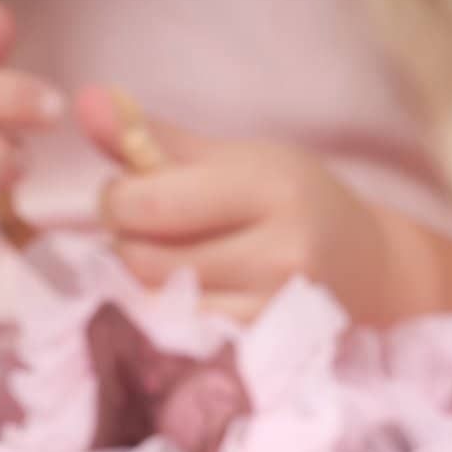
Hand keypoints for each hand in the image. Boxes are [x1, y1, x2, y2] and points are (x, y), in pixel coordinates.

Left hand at [79, 87, 404, 324]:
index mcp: (269, 186)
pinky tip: (188, 298)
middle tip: (149, 233)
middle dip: (128, 243)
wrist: (367, 268)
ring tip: (171, 263)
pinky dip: (169, 316)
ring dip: (144, 285)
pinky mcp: (268, 348)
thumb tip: (84, 103)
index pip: (147, 203)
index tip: (129, 195)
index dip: (115, 200)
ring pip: (158, 304)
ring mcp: (276, 309)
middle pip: (144, 260)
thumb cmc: (291, 203)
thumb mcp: (234, 158)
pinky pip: (182, 338)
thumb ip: (153, 137)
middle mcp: (281, 251)